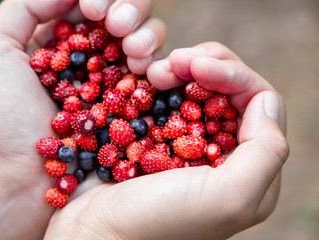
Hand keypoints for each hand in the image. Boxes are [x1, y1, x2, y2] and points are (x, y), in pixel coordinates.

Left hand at [0, 0, 165, 238]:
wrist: (19, 178)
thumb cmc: (3, 116)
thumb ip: (27, 6)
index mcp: (69, 42)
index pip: (99, 6)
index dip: (107, 1)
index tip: (96, 11)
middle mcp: (98, 60)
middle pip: (131, 20)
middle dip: (133, 14)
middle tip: (119, 29)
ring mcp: (120, 85)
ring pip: (151, 45)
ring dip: (149, 38)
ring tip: (134, 54)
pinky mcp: (136, 112)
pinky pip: (160, 81)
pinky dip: (161, 68)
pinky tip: (149, 71)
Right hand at [43, 42, 288, 239]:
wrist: (93, 234)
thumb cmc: (158, 223)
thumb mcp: (229, 198)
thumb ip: (265, 151)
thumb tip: (265, 100)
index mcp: (246, 169)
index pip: (258, 103)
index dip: (234, 76)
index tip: (199, 66)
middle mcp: (218, 152)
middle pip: (227, 90)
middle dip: (205, 66)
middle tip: (176, 60)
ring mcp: (183, 142)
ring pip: (195, 88)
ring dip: (179, 69)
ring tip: (155, 70)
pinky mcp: (153, 137)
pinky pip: (164, 97)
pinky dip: (157, 82)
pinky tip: (145, 77)